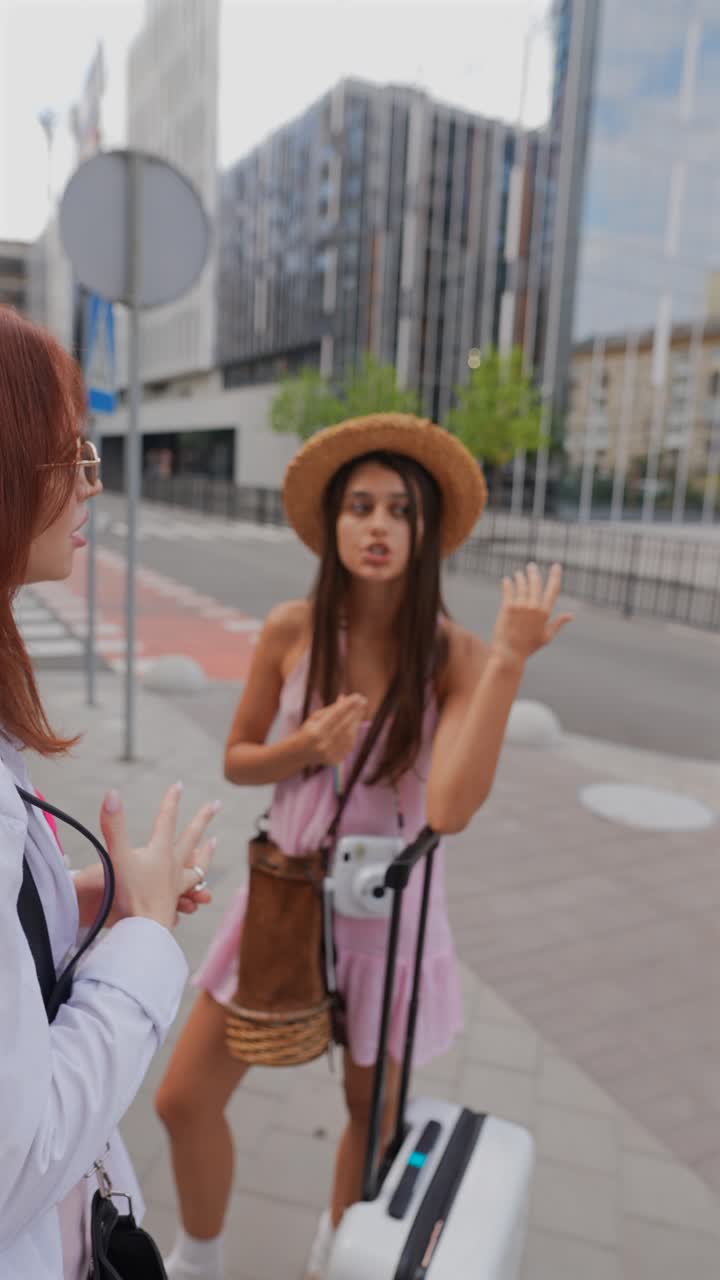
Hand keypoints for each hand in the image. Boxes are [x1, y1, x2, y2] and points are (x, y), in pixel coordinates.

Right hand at [98, 783, 219, 930]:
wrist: (144, 932)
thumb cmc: (132, 895)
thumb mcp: (118, 857)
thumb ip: (114, 827)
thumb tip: (112, 793)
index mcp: (161, 852)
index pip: (167, 820)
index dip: (171, 801)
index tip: (179, 784)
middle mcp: (173, 867)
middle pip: (192, 838)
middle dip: (203, 819)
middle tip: (216, 804)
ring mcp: (176, 886)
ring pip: (197, 867)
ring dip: (205, 853)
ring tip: (213, 842)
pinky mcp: (173, 904)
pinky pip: (189, 891)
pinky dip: (195, 885)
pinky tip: (196, 888)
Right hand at [301, 693, 367, 766]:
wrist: (300, 753)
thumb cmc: (307, 730)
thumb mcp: (315, 717)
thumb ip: (331, 709)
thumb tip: (345, 698)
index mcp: (316, 732)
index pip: (336, 715)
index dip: (348, 705)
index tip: (357, 696)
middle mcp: (324, 744)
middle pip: (345, 725)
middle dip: (355, 712)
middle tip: (363, 701)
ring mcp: (330, 753)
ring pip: (349, 736)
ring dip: (357, 722)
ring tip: (360, 711)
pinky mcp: (335, 760)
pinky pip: (349, 745)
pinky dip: (354, 734)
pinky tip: (356, 724)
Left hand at [491, 563, 572, 668]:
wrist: (510, 653)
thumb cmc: (529, 647)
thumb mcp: (547, 637)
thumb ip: (559, 624)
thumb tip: (571, 615)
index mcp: (545, 613)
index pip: (553, 589)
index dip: (555, 576)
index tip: (556, 566)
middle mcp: (534, 607)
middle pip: (536, 582)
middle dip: (534, 572)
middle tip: (531, 566)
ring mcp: (520, 606)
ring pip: (522, 584)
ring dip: (520, 577)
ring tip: (519, 574)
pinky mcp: (508, 607)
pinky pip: (509, 590)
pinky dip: (508, 583)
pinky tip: (507, 579)